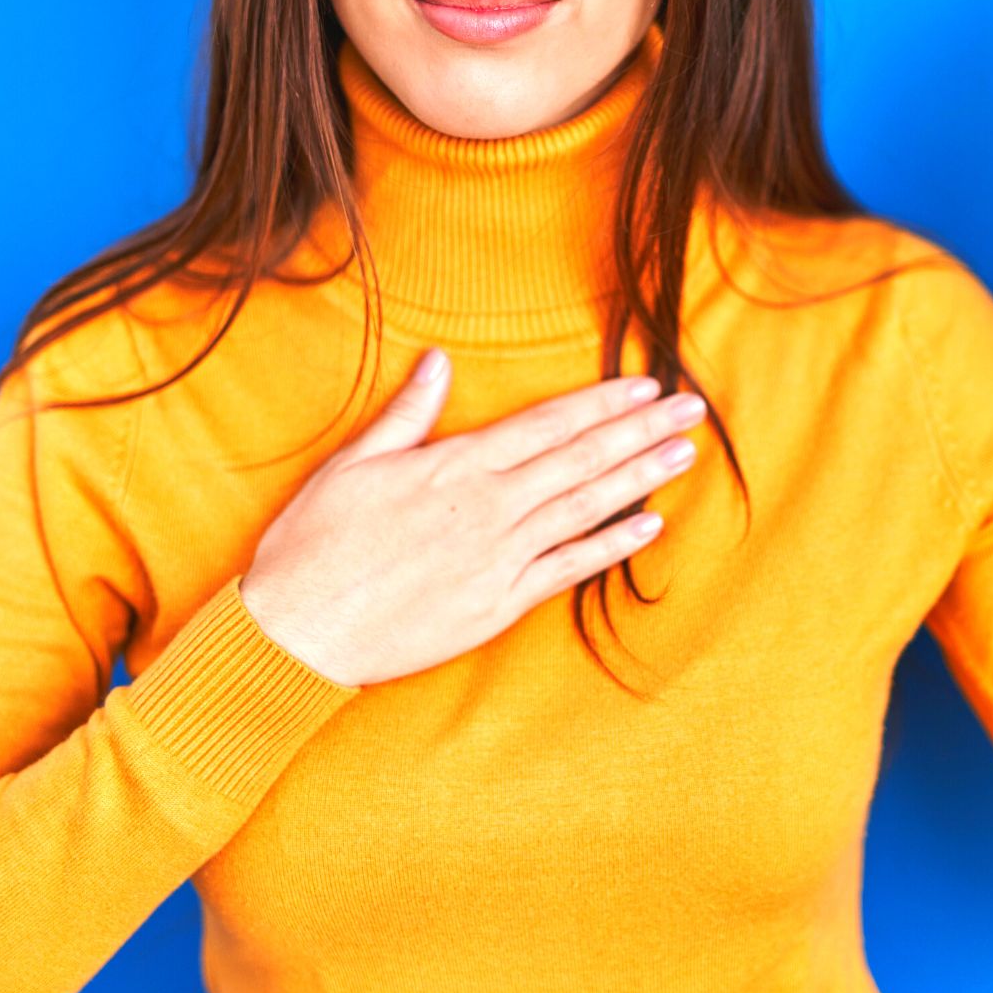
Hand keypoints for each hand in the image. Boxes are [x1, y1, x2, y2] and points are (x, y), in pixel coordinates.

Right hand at [236, 349, 706, 687]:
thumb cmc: (315, 544)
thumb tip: (439, 362)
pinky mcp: (498, 605)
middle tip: (693, 409)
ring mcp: (498, 558)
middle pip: (581, 460)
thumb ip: (408, 414)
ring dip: (640, 479)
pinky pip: (568, 570)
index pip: (547, 424)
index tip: (645, 387)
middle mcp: (488, 508)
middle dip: (640, 432)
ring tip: (685, 455)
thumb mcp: (354, 464)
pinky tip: (649, 527)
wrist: (298, 631)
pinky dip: (611, 547)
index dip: (601, 403)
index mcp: (454, 466)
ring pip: (585, 509)